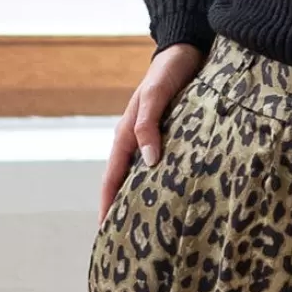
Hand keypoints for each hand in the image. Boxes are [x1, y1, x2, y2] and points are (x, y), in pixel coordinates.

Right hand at [99, 43, 204, 224]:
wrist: (187, 48)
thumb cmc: (170, 70)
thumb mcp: (157, 94)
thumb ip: (149, 124)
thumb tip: (148, 160)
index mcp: (127, 134)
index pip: (111, 179)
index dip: (107, 206)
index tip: (105, 233)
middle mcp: (136, 140)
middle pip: (123, 183)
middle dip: (120, 211)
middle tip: (123, 242)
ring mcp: (152, 138)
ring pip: (141, 177)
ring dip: (140, 200)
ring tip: (147, 228)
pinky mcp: (170, 135)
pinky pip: (161, 167)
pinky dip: (160, 185)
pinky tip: (172, 199)